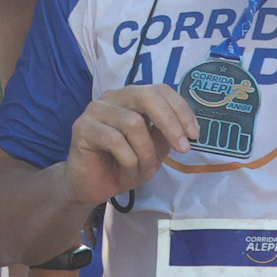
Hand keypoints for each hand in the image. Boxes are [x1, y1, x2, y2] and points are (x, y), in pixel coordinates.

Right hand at [65, 85, 195, 207]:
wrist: (93, 186)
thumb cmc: (123, 165)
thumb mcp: (154, 150)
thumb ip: (165, 134)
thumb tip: (187, 127)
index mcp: (131, 98)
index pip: (160, 90)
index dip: (181, 110)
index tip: (194, 135)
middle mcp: (113, 97)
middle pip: (146, 96)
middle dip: (170, 123)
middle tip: (183, 148)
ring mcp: (95, 110)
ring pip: (133, 123)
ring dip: (146, 152)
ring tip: (144, 169)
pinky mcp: (82, 127)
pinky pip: (115, 140)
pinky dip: (129, 159)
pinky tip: (127, 168)